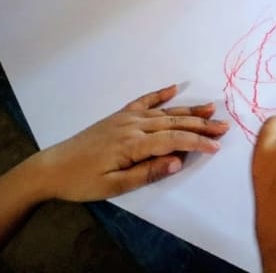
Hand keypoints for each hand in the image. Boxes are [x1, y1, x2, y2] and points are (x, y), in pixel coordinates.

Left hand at [28, 85, 227, 200]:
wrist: (51, 167)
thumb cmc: (81, 181)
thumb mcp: (113, 186)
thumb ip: (147, 173)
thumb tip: (177, 162)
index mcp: (132, 144)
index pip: (173, 140)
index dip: (197, 142)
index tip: (216, 146)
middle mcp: (133, 126)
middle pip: (174, 123)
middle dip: (201, 124)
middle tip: (224, 125)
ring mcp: (125, 118)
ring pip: (164, 112)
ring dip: (188, 110)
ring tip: (211, 107)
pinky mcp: (118, 116)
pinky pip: (143, 101)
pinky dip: (160, 94)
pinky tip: (174, 89)